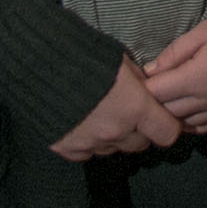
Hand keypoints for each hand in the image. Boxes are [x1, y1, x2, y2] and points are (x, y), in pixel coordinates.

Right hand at [50, 54, 183, 160]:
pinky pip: (88, 153)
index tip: (159, 116)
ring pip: (114, 149)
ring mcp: (91, 143)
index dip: (165, 124)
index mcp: (135, 108)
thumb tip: (147, 91)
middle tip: (127, 112)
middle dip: (139, 131)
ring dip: (113, 137)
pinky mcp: (67, 149)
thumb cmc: (85, 54)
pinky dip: (89, 142)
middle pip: (140, 144)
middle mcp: (116, 131)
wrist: (39, 63)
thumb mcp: (122, 62)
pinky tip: (81, 122)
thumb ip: (140, 83)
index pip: (167, 134)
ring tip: (100, 114)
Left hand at [144, 15, 206, 133]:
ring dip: (173, 115)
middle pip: (169, 112)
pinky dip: (193, 124)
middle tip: (147, 93)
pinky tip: (187, 114)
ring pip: (186, 124)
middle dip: (154, 103)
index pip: (157, 94)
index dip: (143, 90)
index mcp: (196, 78)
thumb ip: (175, 52)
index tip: (136, 83)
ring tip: (166, 103)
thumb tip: (150, 70)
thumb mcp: (203, 30)